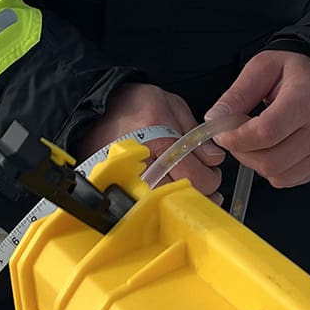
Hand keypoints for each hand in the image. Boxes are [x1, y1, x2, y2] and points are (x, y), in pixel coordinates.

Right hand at [77, 82, 225, 199]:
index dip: (211, 178)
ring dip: (180, 200)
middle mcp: (143, 163)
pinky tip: (167, 195)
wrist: (96, 108)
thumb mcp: (171, 104)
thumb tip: (213, 158)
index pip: (195, 176)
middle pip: (180, 195)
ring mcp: (127, 179)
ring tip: (189, 191)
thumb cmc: (133, 104)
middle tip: (206, 183)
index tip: (213, 172)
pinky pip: (142, 205)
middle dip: (199, 192)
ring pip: (162, 205)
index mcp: (160, 140)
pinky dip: (158, 203)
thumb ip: (195, 132)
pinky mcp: (117, 186)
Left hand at [206, 50, 309, 188]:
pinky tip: (272, 149)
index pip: (266, 133)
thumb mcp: (263, 67)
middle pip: (269, 160)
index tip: (221, 134)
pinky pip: (289, 180)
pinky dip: (272, 170)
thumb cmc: (296, 72)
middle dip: (242, 153)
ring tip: (254, 141)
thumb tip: (214, 120)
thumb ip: (237, 94)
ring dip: (256, 163)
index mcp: (306, 100)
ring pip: (277, 175)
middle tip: (235, 137)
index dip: (237, 139)